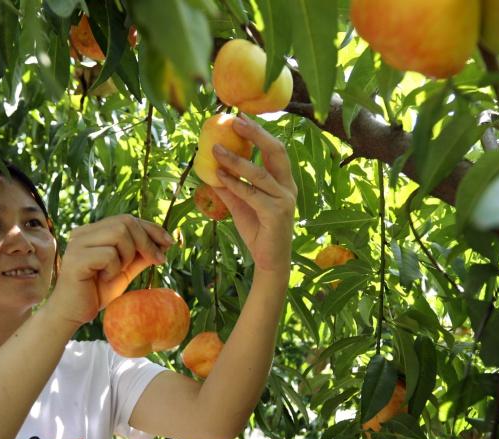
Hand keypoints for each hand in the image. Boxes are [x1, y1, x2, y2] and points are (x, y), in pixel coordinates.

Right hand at [44, 214, 173, 327]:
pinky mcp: (76, 259)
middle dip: (146, 241)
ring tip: (119, 272)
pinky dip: (114, 268)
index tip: (169, 242)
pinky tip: (104, 279)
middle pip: (125, 222)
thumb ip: (140, 256)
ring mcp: (77, 244)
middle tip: (156, 261)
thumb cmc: (96, 292)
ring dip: (129, 255)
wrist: (73, 313)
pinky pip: (109, 254)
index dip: (151, 228)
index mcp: (93, 232)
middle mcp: (83, 232)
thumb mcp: (125, 271)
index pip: (127, 219)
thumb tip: (163, 244)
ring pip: (119, 234)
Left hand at [211, 114, 296, 275]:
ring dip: (236, 159)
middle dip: (256, 133)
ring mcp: (284, 200)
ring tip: (215, 149)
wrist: (269, 261)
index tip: (240, 116)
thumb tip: (210, 169)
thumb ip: (230, 186)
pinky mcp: (276, 213)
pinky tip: (220, 177)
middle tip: (235, 120)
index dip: (259, 132)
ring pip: (260, 173)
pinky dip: (235, 184)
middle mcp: (287, 187)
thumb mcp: (240, 204)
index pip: (273, 150)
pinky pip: (252, 194)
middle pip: (276, 152)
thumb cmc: (258, 231)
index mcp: (283, 181)